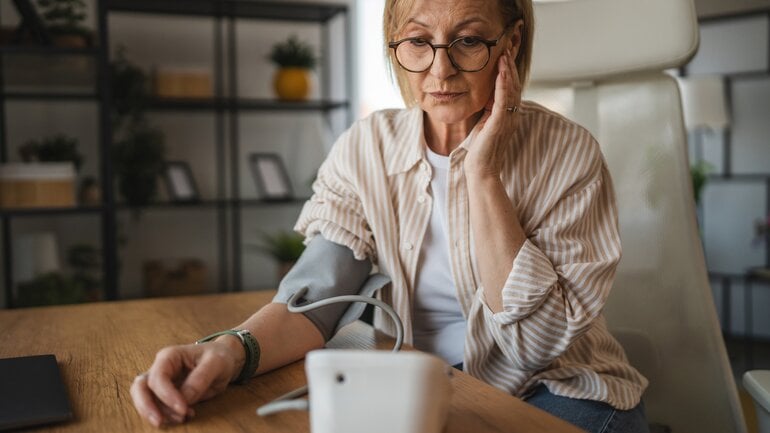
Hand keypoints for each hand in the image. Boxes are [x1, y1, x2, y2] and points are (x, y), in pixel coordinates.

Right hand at [130, 337, 243, 427]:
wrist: (224, 359)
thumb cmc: (219, 357)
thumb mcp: (216, 363)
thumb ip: (200, 378)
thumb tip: (185, 399)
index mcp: (170, 356)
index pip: (158, 377)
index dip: (167, 396)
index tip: (183, 409)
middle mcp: (161, 368)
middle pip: (140, 387)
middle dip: (146, 406)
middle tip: (159, 422)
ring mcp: (162, 382)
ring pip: (144, 399)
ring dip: (159, 413)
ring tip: (182, 418)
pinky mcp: (166, 394)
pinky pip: (158, 406)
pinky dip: (167, 415)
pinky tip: (185, 416)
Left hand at [464, 45, 521, 179]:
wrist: (481, 170)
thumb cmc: (481, 151)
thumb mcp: (484, 124)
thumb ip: (488, 111)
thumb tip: (486, 96)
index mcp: (508, 116)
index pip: (510, 89)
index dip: (509, 73)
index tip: (504, 57)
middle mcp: (512, 116)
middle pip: (514, 86)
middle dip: (510, 67)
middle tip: (506, 49)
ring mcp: (508, 119)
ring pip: (511, 90)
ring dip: (508, 71)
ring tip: (504, 55)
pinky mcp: (500, 123)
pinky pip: (503, 100)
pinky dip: (503, 85)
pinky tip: (501, 73)